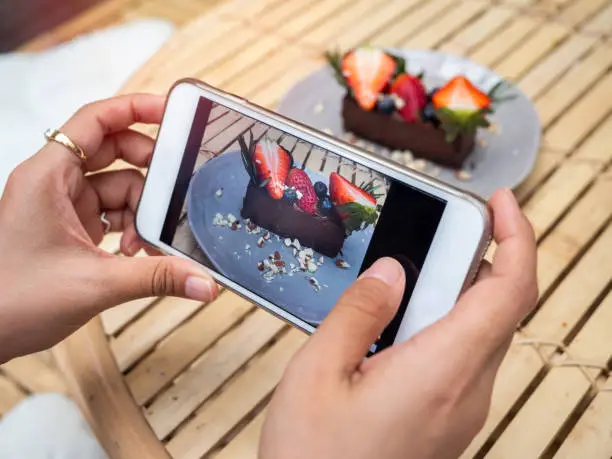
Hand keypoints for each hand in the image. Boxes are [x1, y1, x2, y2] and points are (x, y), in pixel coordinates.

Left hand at [0, 94, 217, 362]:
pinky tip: (138, 253)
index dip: (134, 109)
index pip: (94, 121)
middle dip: (148, 171)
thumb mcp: (95, 285)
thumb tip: (205, 282)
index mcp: (48, 177)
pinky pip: (111, 214)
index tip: (171, 111)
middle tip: (176, 189)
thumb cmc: (12, 301)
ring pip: (116, 187)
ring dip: (141, 212)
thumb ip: (156, 278)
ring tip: (151, 242)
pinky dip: (131, 230)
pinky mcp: (70, 229)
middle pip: (112, 152)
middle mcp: (54, 184)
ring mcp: (61, 206)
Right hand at [260, 189, 536, 458]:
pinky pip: (462, 356)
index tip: (497, 202)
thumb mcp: (318, 372)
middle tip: (430, 234)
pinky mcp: (448, 418)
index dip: (516, 236)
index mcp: (442, 370)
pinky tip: (395, 325)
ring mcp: (462, 408)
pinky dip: (442, 323)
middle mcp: (467, 390)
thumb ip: (359, 313)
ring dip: (452, 292)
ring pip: (480, 331)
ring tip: (402, 278)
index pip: (510, 290)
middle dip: (474, 258)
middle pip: (499, 306)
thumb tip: (392, 273)